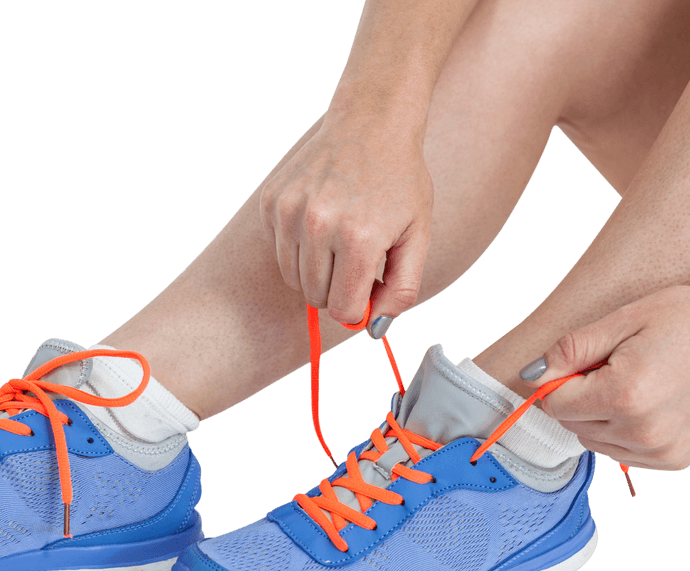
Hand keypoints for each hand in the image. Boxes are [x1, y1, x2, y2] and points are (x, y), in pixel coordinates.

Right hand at [260, 112, 432, 328]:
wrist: (370, 122)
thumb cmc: (400, 182)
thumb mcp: (418, 236)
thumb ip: (402, 289)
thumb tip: (373, 330)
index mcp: (360, 238)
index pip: (344, 310)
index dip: (359, 308)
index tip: (369, 291)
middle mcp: (318, 225)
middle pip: (316, 298)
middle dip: (337, 290)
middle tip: (357, 261)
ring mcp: (289, 211)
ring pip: (293, 279)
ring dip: (316, 272)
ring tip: (339, 240)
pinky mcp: (271, 202)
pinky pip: (279, 251)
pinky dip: (298, 247)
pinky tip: (321, 218)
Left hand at [525, 286, 689, 470]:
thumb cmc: (685, 320)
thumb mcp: (623, 319)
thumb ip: (571, 349)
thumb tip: (531, 376)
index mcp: (626, 395)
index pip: (556, 404)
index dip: (560, 381)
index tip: (585, 361)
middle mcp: (643, 432)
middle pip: (572, 424)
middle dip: (580, 397)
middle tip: (615, 367)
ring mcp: (661, 451)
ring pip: (593, 442)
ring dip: (599, 417)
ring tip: (634, 384)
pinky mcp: (673, 461)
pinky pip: (621, 453)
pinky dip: (622, 432)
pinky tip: (649, 404)